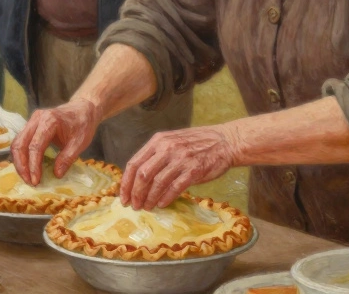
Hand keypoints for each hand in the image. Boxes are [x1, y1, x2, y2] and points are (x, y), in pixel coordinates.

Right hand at [11, 98, 100, 186]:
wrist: (83, 109)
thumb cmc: (83, 125)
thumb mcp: (80, 142)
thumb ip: (68, 158)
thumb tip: (56, 174)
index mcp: (50, 121)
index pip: (35, 145)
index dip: (33, 165)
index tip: (36, 181)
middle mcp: (37, 119)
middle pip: (20, 144)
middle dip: (22, 165)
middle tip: (29, 182)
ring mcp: (32, 121)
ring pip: (17, 143)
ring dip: (19, 162)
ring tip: (27, 178)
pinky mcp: (31, 126)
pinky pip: (21, 142)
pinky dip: (22, 157)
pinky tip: (27, 169)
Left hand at [120, 125, 237, 210]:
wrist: (225, 141)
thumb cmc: (197, 144)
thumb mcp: (172, 141)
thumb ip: (156, 155)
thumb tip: (138, 179)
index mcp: (158, 141)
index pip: (134, 163)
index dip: (126, 183)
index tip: (123, 197)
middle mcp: (167, 148)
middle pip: (143, 175)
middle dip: (135, 193)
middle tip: (134, 206)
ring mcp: (181, 159)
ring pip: (157, 183)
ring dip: (149, 198)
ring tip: (146, 207)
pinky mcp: (194, 170)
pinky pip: (175, 187)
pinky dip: (166, 198)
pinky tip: (161, 204)